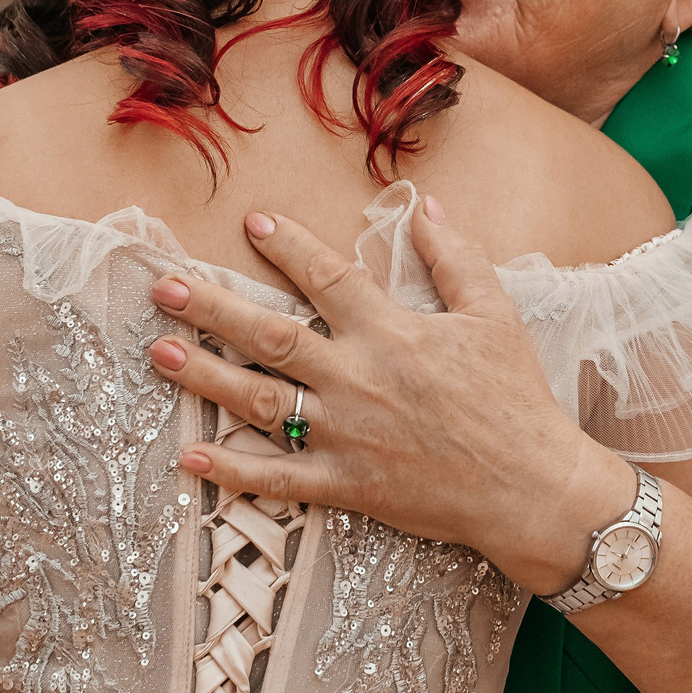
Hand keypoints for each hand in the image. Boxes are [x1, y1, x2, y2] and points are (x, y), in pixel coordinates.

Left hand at [144, 200, 629, 594]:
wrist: (531, 487)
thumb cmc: (516, 398)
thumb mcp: (494, 315)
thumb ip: (455, 257)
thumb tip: (425, 205)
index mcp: (391, 332)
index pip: (326, 276)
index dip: (286, 246)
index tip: (251, 221)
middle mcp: (357, 379)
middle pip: (269, 336)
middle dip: (211, 308)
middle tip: (163, 288)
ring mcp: (345, 435)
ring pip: (258, 401)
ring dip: (204, 376)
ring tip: (161, 354)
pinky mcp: (346, 484)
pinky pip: (277, 477)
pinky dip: (231, 470)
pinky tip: (190, 456)